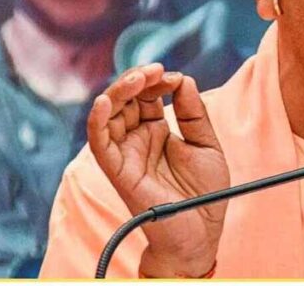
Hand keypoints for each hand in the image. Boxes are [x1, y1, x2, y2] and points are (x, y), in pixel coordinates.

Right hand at [87, 63, 230, 277]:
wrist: (200, 232)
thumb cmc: (205, 193)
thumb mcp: (206, 144)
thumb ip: (194, 113)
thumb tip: (183, 78)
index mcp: (158, 130)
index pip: (148, 95)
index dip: (158, 81)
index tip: (174, 77)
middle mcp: (137, 139)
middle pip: (126, 99)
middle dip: (137, 79)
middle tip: (155, 70)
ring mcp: (126, 153)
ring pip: (109, 114)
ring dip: (119, 91)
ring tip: (138, 78)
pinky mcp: (118, 170)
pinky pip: (100, 143)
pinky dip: (97, 120)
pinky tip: (104, 102)